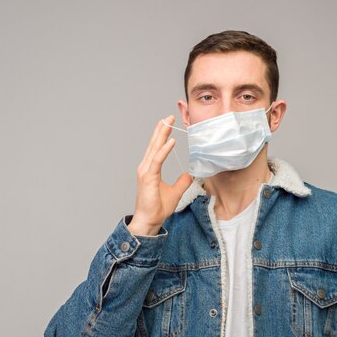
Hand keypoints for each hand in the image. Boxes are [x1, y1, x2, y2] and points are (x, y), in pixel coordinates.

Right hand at [128, 115, 192, 235]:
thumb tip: (190, 174)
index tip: (168, 123)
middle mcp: (146, 167)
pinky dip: (164, 150)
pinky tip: (171, 141)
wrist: (149, 220)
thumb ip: (182, 181)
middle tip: (168, 116)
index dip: (162, 135)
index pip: (157, 148)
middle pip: (154, 144)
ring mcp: (146, 171)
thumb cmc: (157, 208)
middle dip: (161, 129)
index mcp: (151, 169)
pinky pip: (157, 160)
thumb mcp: (175, 192)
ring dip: (161, 134)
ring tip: (167, 122)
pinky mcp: (148, 177)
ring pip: (155, 148)